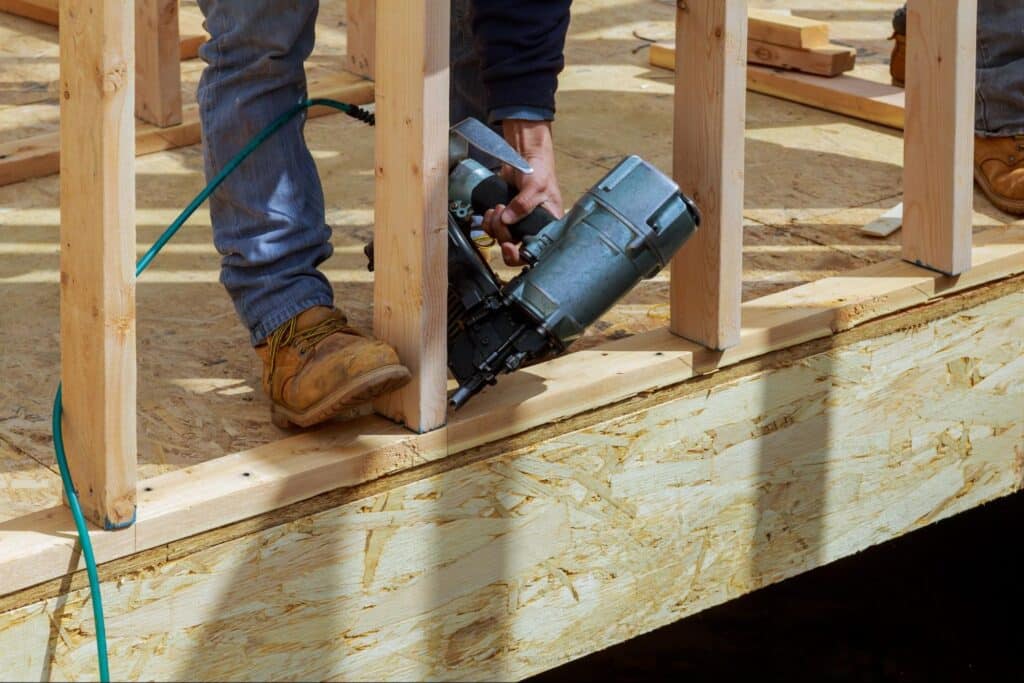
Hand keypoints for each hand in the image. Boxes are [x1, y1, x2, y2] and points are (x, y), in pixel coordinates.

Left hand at [481, 119, 563, 265]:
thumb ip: (523, 204)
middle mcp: (532, 229)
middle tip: (502, 213)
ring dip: (494, 225)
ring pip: (500, 238)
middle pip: (513, 247)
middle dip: (503, 233)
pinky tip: (492, 210)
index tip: (508, 246)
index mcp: (547, 227)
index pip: (534, 252)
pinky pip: (492, 228)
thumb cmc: (540, 171)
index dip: (519, 255)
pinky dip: (488, 221)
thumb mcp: (536, 187)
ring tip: (498, 207)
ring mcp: (517, 224)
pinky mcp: (505, 216)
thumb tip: (508, 219)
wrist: (526, 156)